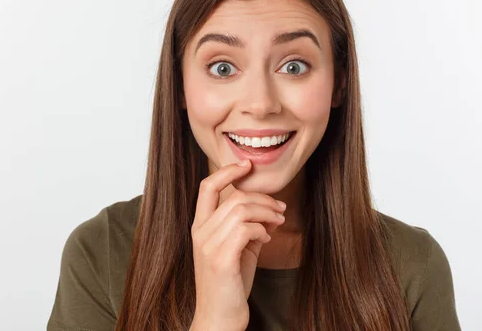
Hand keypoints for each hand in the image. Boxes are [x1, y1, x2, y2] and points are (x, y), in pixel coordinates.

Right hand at [190, 159, 286, 329]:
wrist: (220, 319)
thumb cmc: (230, 284)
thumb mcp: (239, 250)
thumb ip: (248, 228)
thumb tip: (270, 211)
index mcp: (200, 227)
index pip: (207, 187)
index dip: (227, 171)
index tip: (247, 165)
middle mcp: (200, 233)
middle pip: (234, 197)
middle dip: (263, 198)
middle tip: (281, 207)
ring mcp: (208, 246)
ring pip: (241, 210)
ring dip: (267, 212)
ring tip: (279, 221)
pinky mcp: (221, 260)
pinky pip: (245, 229)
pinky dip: (262, 229)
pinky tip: (268, 237)